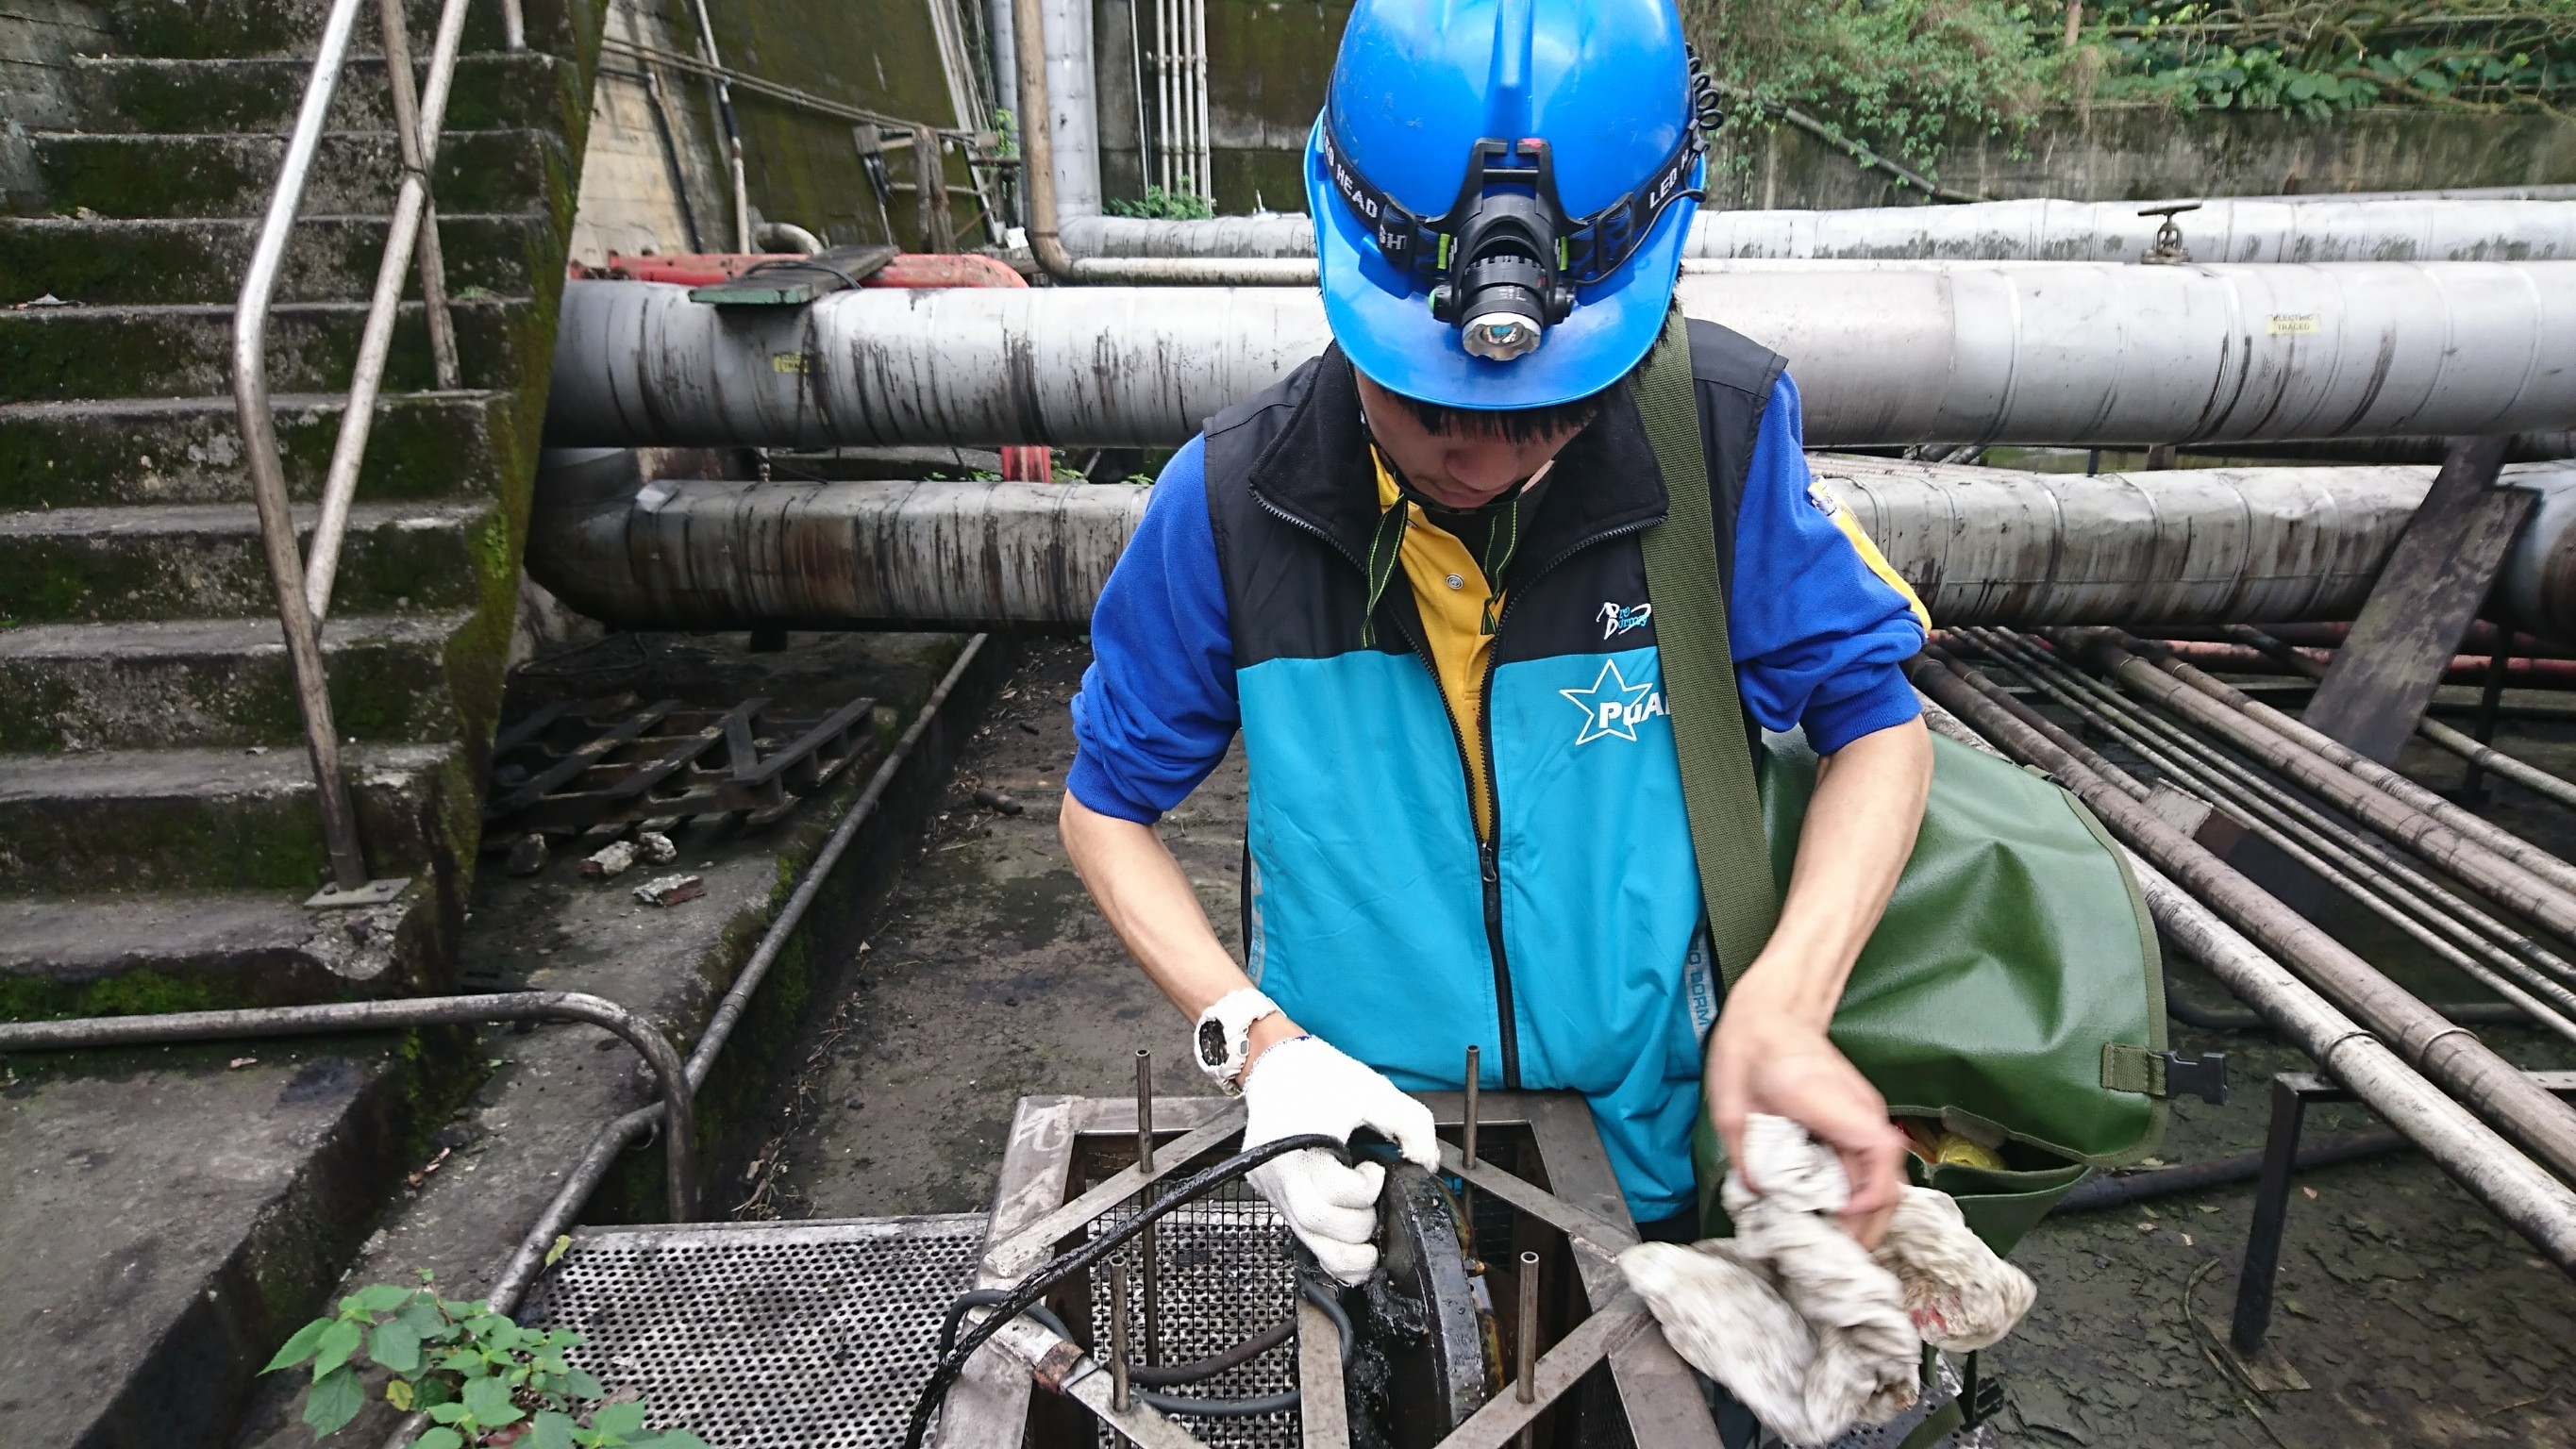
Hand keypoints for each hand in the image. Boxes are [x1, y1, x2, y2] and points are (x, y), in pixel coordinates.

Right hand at [1239, 1035, 1439, 1283]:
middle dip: (1358, 1228)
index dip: (1365, 1191)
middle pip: (1316, 1222)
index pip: (1334, 1190)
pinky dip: (1327, 1245)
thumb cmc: (1320, 1075)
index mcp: (1300, 1143)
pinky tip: (1349, 1243)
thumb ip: (1412, 1125)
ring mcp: (1271, 1187)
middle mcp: (1279, 1171)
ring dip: (1343, 1254)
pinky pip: (1299, 1232)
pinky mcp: (1269, 1195)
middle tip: (1374, 1208)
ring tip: (1370, 1250)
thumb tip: (1426, 1165)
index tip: (1375, 1172)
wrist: (1275, 1066)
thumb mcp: (1375, 1089)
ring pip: (1305, 1239)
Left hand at [1707, 990, 1906, 1248]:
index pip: (1879, 1153)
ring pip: (1885, 1179)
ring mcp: (1865, 1116)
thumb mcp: (1733, 1107)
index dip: (1867, 1195)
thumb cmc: (1751, 1050)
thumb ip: (1747, 1156)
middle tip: (1837, 1259)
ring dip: (1866, 1216)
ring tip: (1836, 1245)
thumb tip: (1761, 1196)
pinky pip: (1871, 1167)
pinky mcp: (1859, 1120)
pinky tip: (1834, 1215)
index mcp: (1834, 1103)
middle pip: (1890, 1180)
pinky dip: (1860, 1196)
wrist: (1771, 1012)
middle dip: (1869, 1227)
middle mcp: (1861, 1111)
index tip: (1838, 1219)